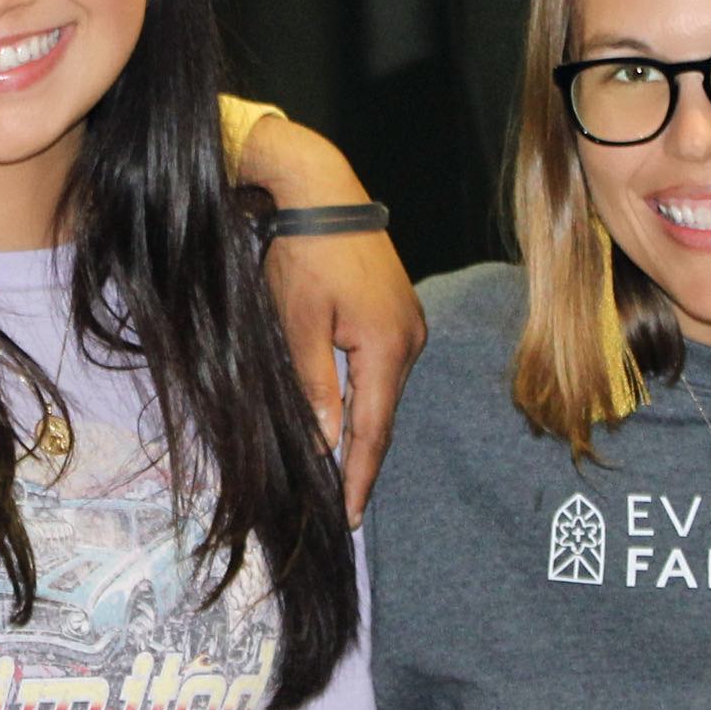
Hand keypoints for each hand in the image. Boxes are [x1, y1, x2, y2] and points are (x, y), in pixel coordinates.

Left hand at [236, 115, 424, 520]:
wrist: (321, 191)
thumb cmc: (303, 253)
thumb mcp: (300, 325)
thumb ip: (316, 388)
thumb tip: (327, 445)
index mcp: (388, 347)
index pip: (374, 431)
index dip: (360, 477)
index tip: (351, 518)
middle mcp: (410, 339)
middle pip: (385, 415)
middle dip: (364, 460)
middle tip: (345, 505)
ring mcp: (410, 323)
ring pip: (384, 392)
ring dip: (365, 428)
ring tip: (344, 470)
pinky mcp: (399, 311)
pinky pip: (384, 367)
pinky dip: (367, 395)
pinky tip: (350, 414)